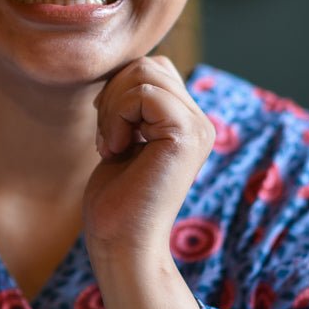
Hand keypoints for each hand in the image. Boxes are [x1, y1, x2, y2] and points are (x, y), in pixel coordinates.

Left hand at [82, 56, 214, 260]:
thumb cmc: (115, 200)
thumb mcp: (125, 137)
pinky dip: (117, 117)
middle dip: (113, 95)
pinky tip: (116, 150)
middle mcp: (200, 122)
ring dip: (112, 107)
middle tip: (107, 140)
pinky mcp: (187, 135)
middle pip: (148, 65)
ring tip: (112, 145)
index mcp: (187, 122)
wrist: (121, 243)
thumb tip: (126, 65)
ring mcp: (198, 127)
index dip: (119, 91)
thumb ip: (133, 104)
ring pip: (144, 72)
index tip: (109, 133)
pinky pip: (143, 94)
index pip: (152, 69)